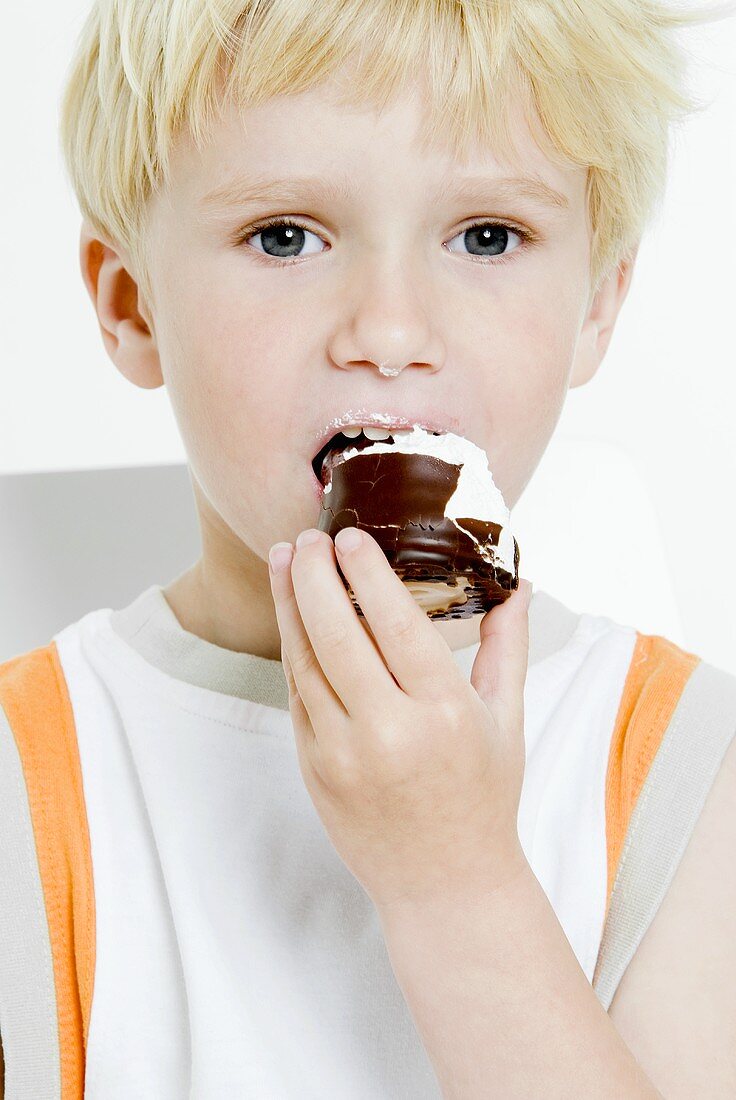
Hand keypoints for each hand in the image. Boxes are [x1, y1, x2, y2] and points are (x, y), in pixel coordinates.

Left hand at [268, 525, 532, 914]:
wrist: (445, 884)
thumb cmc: (484, 797)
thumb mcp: (507, 721)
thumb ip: (508, 648)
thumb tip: (519, 586)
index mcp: (443, 714)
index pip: (395, 625)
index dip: (368, 574)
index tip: (349, 536)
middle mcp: (389, 733)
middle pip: (336, 635)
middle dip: (315, 577)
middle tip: (306, 536)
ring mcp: (344, 755)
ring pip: (304, 663)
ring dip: (289, 606)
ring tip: (285, 561)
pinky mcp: (314, 771)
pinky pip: (297, 698)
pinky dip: (292, 651)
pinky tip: (291, 616)